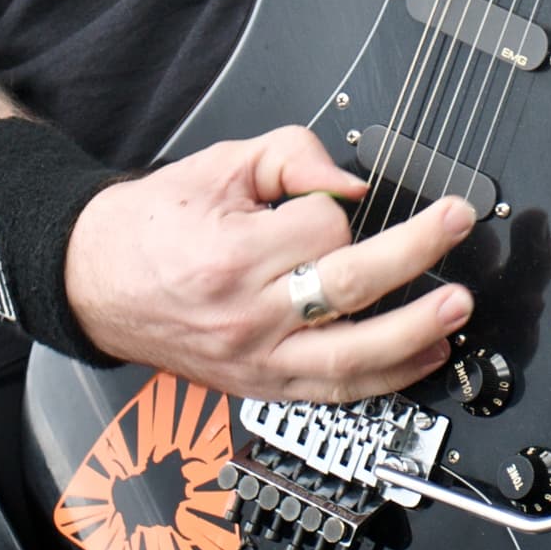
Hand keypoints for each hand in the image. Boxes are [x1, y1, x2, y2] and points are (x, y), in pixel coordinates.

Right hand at [63, 124, 475, 401]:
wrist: (92, 282)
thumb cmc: (151, 224)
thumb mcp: (216, 166)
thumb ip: (289, 156)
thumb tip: (350, 183)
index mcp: (229, 256)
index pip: (319, 229)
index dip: (332, 206)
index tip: (321, 198)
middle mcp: (246, 318)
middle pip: (348, 291)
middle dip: (413, 255)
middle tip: (456, 224)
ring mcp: (255, 362)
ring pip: (350, 361)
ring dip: (413, 335)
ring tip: (457, 309)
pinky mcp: (260, 388)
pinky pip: (333, 393)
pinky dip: (386, 378)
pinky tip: (425, 355)